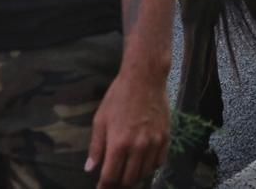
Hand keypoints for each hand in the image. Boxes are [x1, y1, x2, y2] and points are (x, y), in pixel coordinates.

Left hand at [86, 70, 169, 188]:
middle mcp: (138, 147)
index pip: (111, 177)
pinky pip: (159, 163)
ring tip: (127, 173)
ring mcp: (154, 143)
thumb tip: (90, 168)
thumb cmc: (119, 96)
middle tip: (113, 181)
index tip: (101, 188)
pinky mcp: (165, 138)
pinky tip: (142, 163)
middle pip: (129, 180)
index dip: (105, 187)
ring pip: (144, 174)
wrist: (145, 78)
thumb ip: (96, 146)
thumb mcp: (101, 119)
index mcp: (118, 143)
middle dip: (119, 184)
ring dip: (134, 177)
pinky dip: (150, 167)